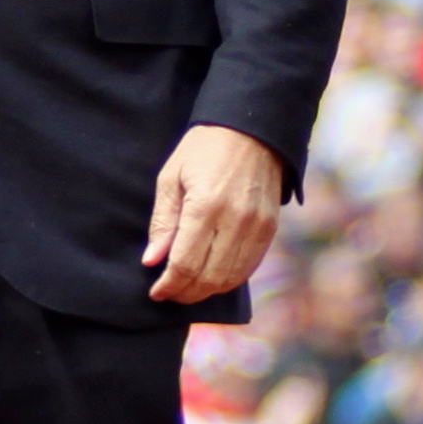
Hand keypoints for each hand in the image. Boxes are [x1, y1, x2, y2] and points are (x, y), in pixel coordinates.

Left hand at [142, 123, 283, 303]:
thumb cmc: (204, 149)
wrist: (251, 130)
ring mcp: (257, 226)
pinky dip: (229, 279)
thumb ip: (163, 222)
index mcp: (206, 205)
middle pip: (209, 277)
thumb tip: (152, 261)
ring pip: (230, 278)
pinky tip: (212, 277)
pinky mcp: (270, 228)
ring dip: (207, 291)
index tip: (156, 291)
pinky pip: (249, 267)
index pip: (185, 263)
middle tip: (170, 293)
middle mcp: (236, 220)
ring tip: (189, 288)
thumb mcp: (172, 177)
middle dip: (186, 292)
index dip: (168, 285)